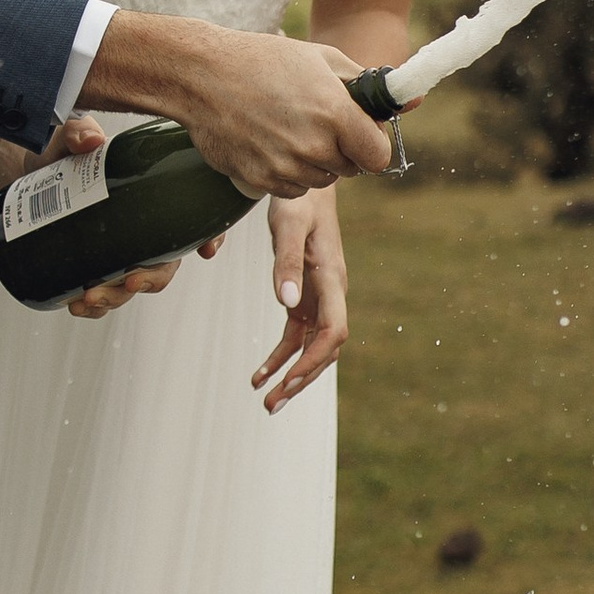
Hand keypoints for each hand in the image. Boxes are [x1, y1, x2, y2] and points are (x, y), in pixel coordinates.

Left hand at [0, 114, 221, 320]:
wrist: (27, 175)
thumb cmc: (60, 154)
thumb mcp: (67, 138)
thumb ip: (76, 132)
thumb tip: (89, 140)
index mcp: (151, 195)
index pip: (192, 218)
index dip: (209, 235)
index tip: (206, 250)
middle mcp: (143, 228)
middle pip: (164, 263)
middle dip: (150, 278)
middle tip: (127, 279)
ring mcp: (119, 251)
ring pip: (133, 284)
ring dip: (116, 297)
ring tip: (88, 297)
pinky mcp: (94, 266)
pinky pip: (104, 295)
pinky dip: (94, 307)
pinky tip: (76, 304)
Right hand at [81, 14, 389, 198]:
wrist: (201, 75)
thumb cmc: (263, 60)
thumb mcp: (322, 59)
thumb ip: (369, 85)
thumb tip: (416, 99)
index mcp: (335, 114)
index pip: (379, 156)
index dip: (372, 145)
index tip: (360, 133)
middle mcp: (314, 147)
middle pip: (351, 170)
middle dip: (343, 150)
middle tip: (317, 122)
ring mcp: (285, 168)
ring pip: (320, 180)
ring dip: (314, 162)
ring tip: (289, 128)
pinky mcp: (260, 181)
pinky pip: (290, 189)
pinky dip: (287, 172)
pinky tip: (269, 141)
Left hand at [252, 189, 347, 410]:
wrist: (309, 188)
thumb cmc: (299, 202)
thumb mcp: (287, 225)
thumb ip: (286, 262)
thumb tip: (287, 303)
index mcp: (332, 279)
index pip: (333, 331)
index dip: (314, 359)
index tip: (289, 378)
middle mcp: (331, 295)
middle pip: (324, 349)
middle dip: (300, 379)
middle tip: (271, 405)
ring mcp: (320, 299)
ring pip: (311, 348)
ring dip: (291, 375)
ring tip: (265, 400)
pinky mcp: (306, 298)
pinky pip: (296, 335)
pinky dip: (280, 356)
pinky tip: (259, 373)